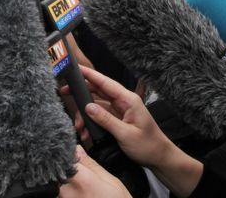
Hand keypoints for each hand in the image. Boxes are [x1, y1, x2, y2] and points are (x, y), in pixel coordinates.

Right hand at [64, 66, 202, 196]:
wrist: (159, 158)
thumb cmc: (147, 145)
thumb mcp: (125, 134)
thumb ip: (106, 120)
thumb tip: (88, 107)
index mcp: (128, 99)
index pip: (106, 82)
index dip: (90, 75)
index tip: (76, 68)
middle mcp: (123, 101)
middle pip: (99, 91)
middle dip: (82, 93)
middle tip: (65, 92)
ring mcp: (120, 110)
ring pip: (97, 105)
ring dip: (85, 113)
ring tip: (78, 126)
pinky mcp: (117, 119)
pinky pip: (100, 116)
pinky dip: (91, 122)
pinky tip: (86, 132)